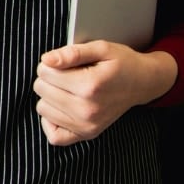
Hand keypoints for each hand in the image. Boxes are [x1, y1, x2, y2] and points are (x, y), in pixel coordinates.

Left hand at [34, 41, 177, 145]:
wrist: (142, 83)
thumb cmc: (121, 63)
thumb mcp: (101, 48)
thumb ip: (72, 52)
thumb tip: (47, 60)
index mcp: (90, 85)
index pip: (45, 72)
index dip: (50, 63)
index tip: (63, 63)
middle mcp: (88, 109)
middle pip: (41, 89)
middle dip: (49, 78)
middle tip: (68, 75)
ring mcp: (87, 125)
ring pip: (42, 108)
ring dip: (50, 97)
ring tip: (69, 89)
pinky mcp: (87, 134)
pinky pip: (54, 135)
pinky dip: (52, 121)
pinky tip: (63, 108)